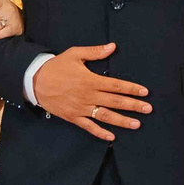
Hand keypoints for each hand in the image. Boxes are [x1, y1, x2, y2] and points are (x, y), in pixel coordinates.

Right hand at [34, 44, 151, 141]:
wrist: (35, 81)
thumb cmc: (56, 66)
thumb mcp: (75, 54)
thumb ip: (95, 52)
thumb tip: (112, 47)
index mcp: (90, 80)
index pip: (116, 85)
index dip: (132, 89)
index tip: (144, 92)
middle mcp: (88, 96)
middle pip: (115, 102)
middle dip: (133, 106)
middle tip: (148, 109)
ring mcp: (81, 108)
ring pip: (106, 116)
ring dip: (122, 121)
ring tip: (137, 124)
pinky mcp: (73, 117)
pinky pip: (89, 127)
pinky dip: (100, 133)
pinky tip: (112, 137)